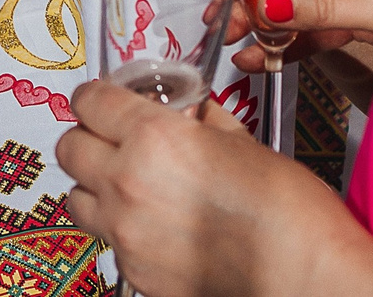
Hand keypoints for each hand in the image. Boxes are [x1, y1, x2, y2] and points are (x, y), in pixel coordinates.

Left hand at [56, 81, 372, 296]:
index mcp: (153, 136)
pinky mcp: (133, 271)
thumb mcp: (241, 141)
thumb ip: (199, 121)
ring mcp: (125, 232)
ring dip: (95, 187)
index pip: (89, 101)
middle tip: (114, 140)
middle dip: (89, 139)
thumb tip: (187, 113)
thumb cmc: (285, 208)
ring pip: (76, 198)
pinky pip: (107, 240)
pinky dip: (121, 230)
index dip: (97, 98)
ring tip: (128, 186)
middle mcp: (127, 181)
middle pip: (69, 147)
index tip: (105, 101)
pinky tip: (156, 226)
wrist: (303, 274)